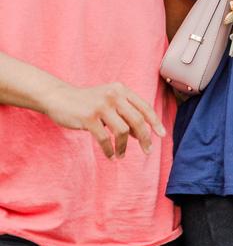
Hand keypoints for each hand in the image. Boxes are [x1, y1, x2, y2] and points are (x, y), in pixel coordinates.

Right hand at [42, 80, 165, 158]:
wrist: (59, 97)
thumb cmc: (87, 102)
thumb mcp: (109, 102)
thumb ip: (124, 114)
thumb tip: (139, 134)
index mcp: (122, 90)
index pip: (144, 107)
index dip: (154, 122)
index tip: (162, 135)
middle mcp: (114, 95)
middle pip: (137, 120)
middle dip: (145, 137)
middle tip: (148, 150)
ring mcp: (101, 106)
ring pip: (122, 131)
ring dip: (124, 146)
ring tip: (121, 155)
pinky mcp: (89, 117)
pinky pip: (105, 138)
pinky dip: (109, 149)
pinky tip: (110, 155)